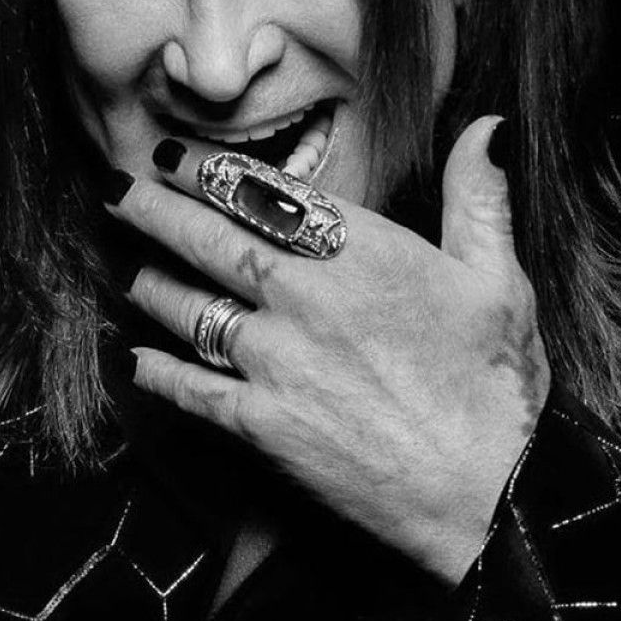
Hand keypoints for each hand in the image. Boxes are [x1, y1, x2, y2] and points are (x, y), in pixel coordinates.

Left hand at [107, 116, 550, 583]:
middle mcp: (305, 296)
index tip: (177, 154)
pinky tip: (136, 359)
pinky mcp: (262, 425)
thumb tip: (489, 125)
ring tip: (128, 266)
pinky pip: (192, 390)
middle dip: (159, 211)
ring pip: (193, 309)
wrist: (489, 495)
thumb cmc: (498, 384)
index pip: (268, 193)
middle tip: (120, 191)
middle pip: (212, 241)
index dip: (213, 169)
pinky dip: (159, 372)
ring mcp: (276, 361)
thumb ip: (479, 196)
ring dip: (153, 284)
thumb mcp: (500, 277)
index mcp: (360, 252)